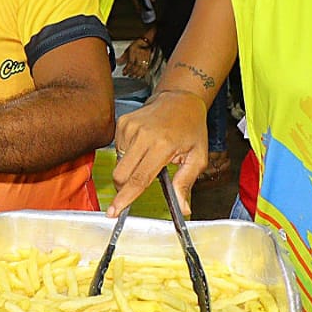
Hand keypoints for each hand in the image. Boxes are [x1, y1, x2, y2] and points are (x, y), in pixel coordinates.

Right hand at [109, 90, 208, 216]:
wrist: (180, 100)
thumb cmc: (191, 128)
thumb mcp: (197, 157)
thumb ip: (186, 183)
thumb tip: (183, 208)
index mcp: (163, 145)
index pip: (139, 178)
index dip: (125, 198)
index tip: (114, 211)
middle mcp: (143, 135)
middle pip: (121, 174)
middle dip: (124, 188)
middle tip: (135, 188)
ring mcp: (130, 127)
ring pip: (119, 163)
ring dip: (129, 169)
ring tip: (148, 157)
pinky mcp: (123, 123)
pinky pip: (118, 150)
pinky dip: (128, 155)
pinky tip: (143, 146)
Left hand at [120, 38, 154, 79]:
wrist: (146, 43)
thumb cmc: (136, 45)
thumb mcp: (128, 50)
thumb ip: (122, 57)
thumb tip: (117, 62)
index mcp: (134, 53)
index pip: (130, 62)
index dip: (127, 68)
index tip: (124, 72)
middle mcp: (140, 56)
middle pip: (136, 66)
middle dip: (132, 72)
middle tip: (128, 75)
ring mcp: (145, 59)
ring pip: (142, 68)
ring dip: (137, 74)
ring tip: (133, 76)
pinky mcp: (148, 61)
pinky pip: (146, 68)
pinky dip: (143, 73)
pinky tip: (140, 76)